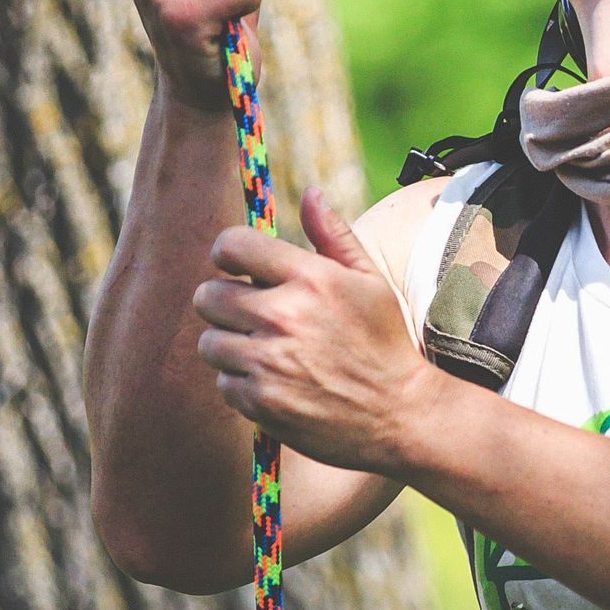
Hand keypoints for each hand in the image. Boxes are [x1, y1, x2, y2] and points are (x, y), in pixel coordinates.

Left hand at [193, 188, 440, 471]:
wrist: (402, 416)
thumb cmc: (386, 343)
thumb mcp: (371, 282)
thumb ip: (334, 236)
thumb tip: (310, 193)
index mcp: (310, 278)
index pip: (231, 245)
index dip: (228, 255)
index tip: (239, 269)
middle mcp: (284, 316)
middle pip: (208, 296)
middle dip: (225, 304)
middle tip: (253, 318)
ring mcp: (269, 361)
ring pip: (210, 343)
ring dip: (231, 348)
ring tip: (268, 355)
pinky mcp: (261, 401)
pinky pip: (224, 383)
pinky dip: (244, 386)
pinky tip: (278, 385)